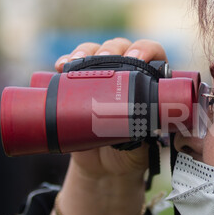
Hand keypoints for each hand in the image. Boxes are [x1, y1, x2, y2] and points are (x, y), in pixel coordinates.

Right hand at [45, 37, 167, 214]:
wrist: (104, 167)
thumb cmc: (132, 152)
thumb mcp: (144, 143)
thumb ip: (148, 131)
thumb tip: (147, 123)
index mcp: (151, 80)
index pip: (153, 53)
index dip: (147, 49)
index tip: (137, 58)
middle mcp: (127, 71)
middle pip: (121, 47)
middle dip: (111, 49)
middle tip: (103, 60)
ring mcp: (102, 76)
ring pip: (96, 51)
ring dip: (85, 51)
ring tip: (76, 62)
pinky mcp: (79, 84)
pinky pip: (72, 66)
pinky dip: (66, 61)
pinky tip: (60, 65)